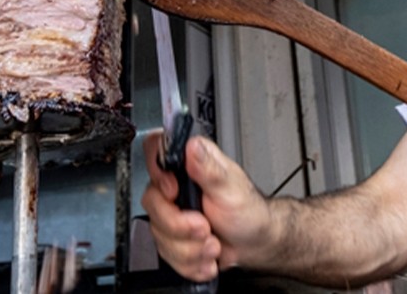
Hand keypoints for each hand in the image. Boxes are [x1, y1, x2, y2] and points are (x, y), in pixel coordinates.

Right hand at [141, 132, 272, 280]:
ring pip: (159, 234)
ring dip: (191, 248)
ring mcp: (171, 212)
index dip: (158, 175)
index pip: (155, 152)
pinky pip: (166, 254)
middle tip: (205, 227)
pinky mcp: (171, 237)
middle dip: (180, 226)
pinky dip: (191, 261)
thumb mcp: (231, 187)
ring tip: (213, 243)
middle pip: (152, 202)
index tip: (174, 193)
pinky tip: (207, 255)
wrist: (254, 243)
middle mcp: (176, 185)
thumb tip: (192, 146)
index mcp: (190, 163)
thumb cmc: (248, 211)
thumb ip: (208, 168)